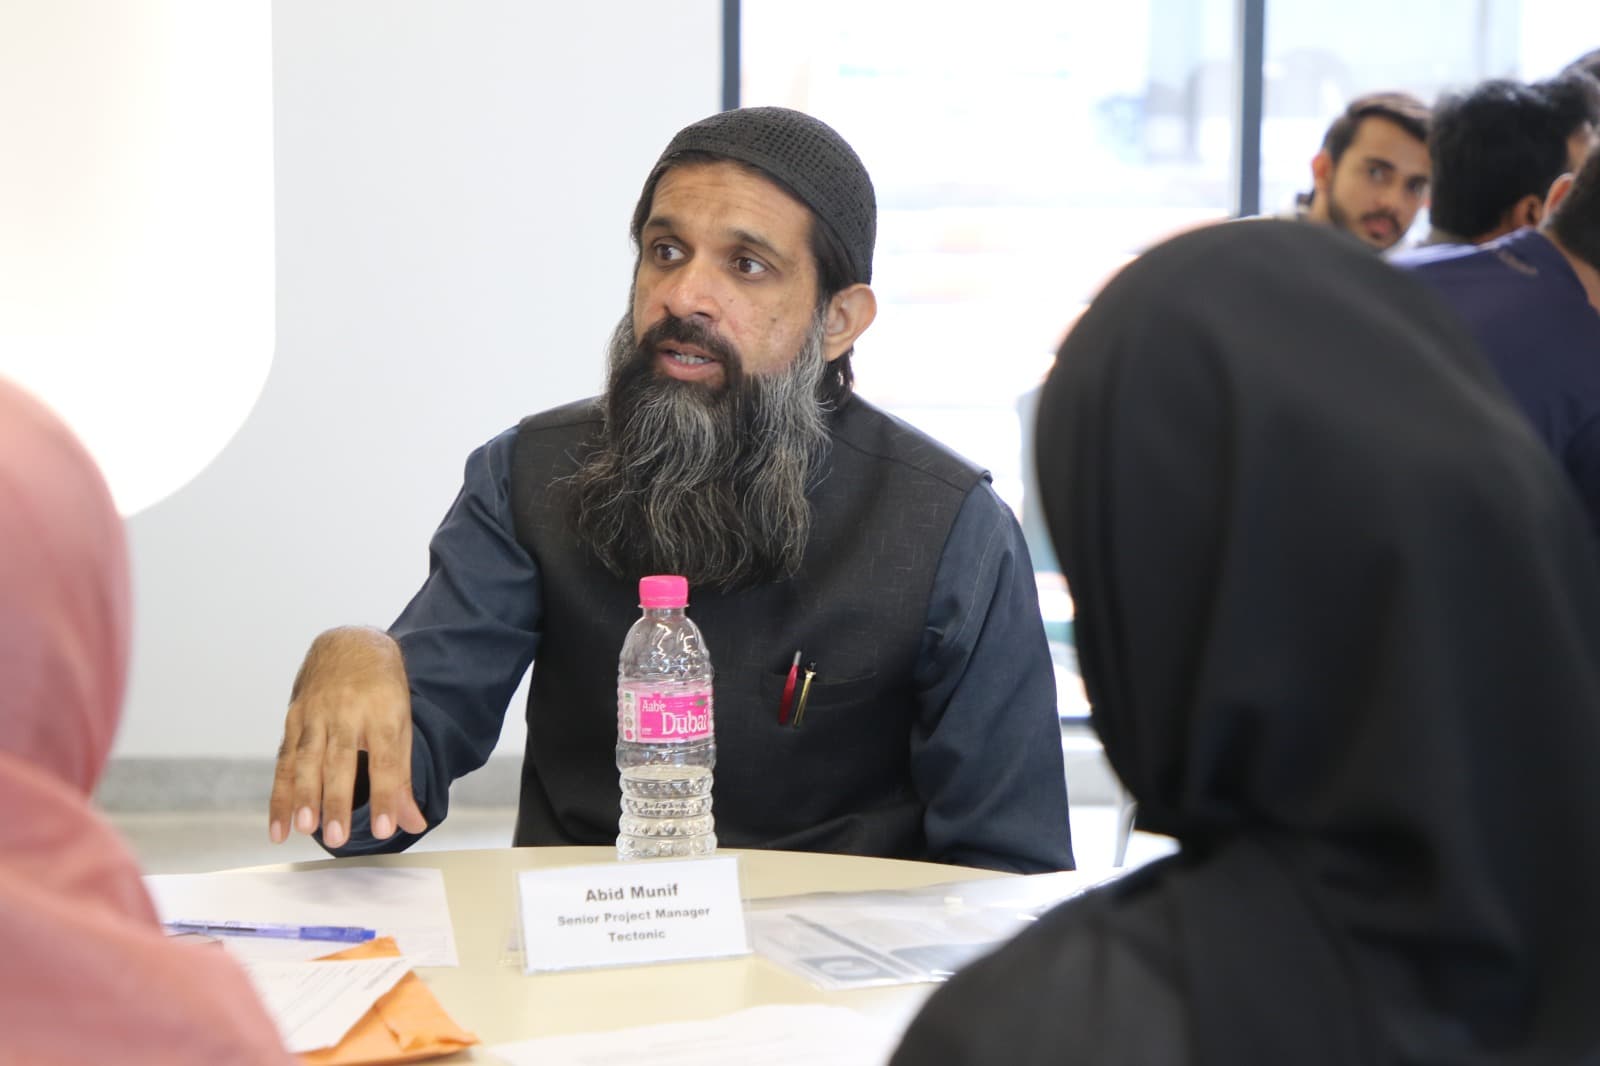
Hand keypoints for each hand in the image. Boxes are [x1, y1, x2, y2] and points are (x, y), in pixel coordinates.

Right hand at [268, 626, 427, 846]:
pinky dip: (279, 796)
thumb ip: (403, 775)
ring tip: (306, 829)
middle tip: (338, 837)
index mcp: (383, 712)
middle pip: (341, 761)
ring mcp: (316, 714)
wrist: (350, 643)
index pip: (386, 760)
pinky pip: (284, 760)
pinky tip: (280, 826)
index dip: (385, 795)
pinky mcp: (294, 717)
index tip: (385, 828)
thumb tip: (412, 821)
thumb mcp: (402, 722)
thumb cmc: (382, 689)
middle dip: (337, 800)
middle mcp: (347, 712)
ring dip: (304, 798)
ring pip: (307, 760)